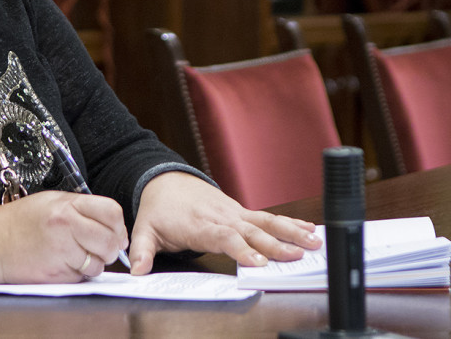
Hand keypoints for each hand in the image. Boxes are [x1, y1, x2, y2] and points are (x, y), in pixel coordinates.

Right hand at [0, 190, 128, 283]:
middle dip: (110, 249)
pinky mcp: (56, 273)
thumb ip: (81, 209)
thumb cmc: (18, 222)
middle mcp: (67, 225)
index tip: (115, 232)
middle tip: (99, 249)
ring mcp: (62, 251)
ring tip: (74, 256)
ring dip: (92, 264)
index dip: (118, 225)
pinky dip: (77, 274)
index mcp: (67, 205)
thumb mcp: (51, 202)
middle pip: (110, 240)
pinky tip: (62, 264)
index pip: (112, 211)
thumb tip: (112, 225)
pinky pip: (81, 277)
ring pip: (98, 263)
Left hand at [128, 172, 321, 274]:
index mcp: (200, 224)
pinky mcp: (241, 211)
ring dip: (290, 232)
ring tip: (313, 241)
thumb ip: (142, 251)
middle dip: (274, 244)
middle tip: (296, 255)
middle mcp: (221, 217)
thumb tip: (137, 271)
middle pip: (251, 231)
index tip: (257, 262)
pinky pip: (268, 218)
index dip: (241, 248)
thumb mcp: (144, 229)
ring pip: (265, 222)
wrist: (165, 181)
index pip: (223, 236)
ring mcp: (234, 212)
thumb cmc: (159, 209)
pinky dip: (289, 223)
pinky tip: (310, 229)